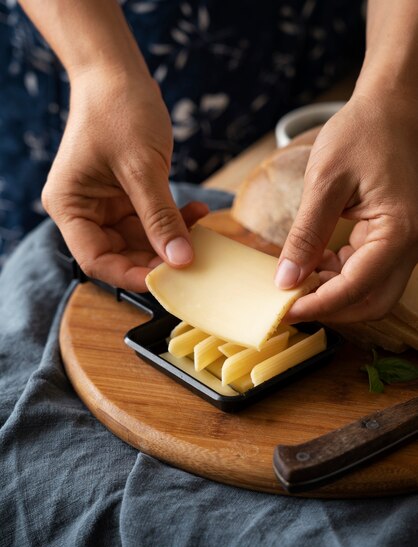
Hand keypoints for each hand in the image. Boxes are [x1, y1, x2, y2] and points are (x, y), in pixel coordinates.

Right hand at [42, 67, 207, 290]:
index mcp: (70, 206)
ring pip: (140, 241)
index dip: (130, 275)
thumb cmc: (118, 109)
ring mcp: (106, 205)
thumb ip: (160, 217)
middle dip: (156, 259)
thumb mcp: (141, 168)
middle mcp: (84, 211)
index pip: (96, 259)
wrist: (118, 73)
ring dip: (170, 239)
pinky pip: (150, 221)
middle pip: (119, 254)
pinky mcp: (126, 197)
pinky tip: (196, 212)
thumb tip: (180, 260)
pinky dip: (173, 221)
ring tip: (200, 228)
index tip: (166, 280)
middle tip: (191, 259)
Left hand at [275, 91, 417, 323]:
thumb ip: (306, 234)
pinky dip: (338, 276)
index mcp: (398, 231)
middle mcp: (409, 245)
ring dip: (332, 293)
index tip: (285, 311)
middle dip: (330, 309)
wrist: (389, 110)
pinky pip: (367, 272)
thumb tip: (286, 279)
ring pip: (369, 291)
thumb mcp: (326, 182)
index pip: (356, 288)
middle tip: (291, 303)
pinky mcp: (392, 239)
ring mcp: (403, 244)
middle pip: (371, 302)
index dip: (318, 305)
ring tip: (296, 280)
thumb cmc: (362, 134)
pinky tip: (312, 264)